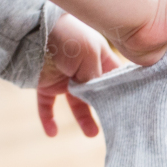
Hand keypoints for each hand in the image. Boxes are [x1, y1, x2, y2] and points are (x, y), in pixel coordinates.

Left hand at [37, 13, 120, 136]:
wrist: (31, 32)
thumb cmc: (65, 38)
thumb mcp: (89, 55)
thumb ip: (97, 78)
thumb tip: (100, 98)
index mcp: (99, 56)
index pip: (116, 76)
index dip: (125, 90)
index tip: (135, 107)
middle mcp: (84, 68)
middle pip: (98, 93)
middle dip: (107, 109)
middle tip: (117, 125)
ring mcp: (64, 77)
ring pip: (77, 104)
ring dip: (84, 119)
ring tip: (92, 134)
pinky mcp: (46, 85)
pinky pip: (47, 106)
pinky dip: (48, 119)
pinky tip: (52, 133)